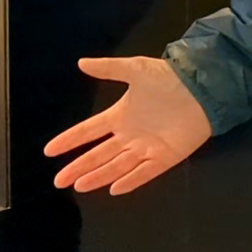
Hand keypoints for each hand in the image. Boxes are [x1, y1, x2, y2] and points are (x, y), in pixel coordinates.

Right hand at [44, 56, 213, 194]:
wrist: (202, 87)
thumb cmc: (168, 78)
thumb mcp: (135, 69)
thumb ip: (108, 69)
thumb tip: (80, 62)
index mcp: (120, 115)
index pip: (88, 131)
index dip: (69, 140)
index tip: (49, 151)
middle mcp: (129, 135)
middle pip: (98, 155)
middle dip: (78, 167)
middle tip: (58, 181)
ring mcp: (146, 148)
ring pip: (117, 166)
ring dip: (98, 176)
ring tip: (79, 186)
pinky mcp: (165, 157)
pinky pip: (144, 172)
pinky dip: (130, 181)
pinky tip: (113, 189)